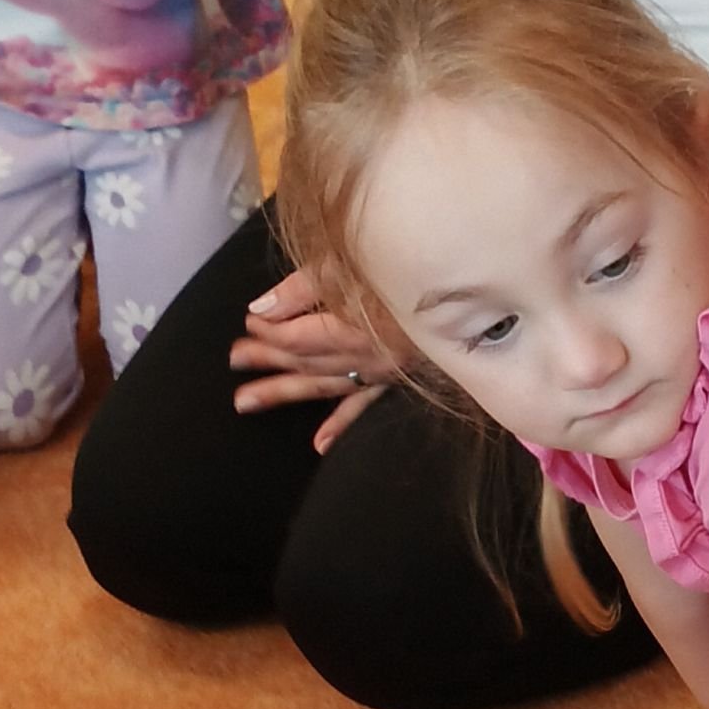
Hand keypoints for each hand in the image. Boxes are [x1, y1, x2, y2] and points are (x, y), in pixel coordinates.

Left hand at [230, 271, 395, 446]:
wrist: (474, 297)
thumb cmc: (411, 268)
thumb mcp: (352, 264)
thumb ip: (304, 287)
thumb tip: (261, 309)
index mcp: (352, 327)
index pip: (297, 336)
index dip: (268, 332)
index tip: (249, 324)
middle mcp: (364, 356)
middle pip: (305, 361)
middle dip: (267, 361)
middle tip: (235, 363)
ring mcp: (381, 371)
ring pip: (323, 385)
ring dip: (285, 392)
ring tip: (246, 401)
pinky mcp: (398, 378)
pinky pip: (365, 405)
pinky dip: (340, 425)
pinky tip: (320, 443)